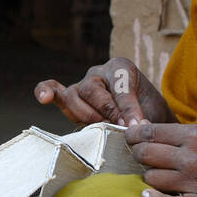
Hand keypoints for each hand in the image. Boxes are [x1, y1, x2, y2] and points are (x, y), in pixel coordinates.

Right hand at [34, 57, 175, 126]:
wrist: (141, 122)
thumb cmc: (148, 116)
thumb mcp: (153, 114)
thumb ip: (143, 119)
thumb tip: (134, 128)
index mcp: (121, 68)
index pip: (121, 86)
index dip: (128, 108)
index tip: (135, 126)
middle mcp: (98, 73)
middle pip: (92, 90)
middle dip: (105, 112)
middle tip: (119, 129)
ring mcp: (81, 86)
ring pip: (73, 97)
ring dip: (86, 116)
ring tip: (102, 129)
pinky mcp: (69, 100)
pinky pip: (53, 90)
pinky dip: (45, 92)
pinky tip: (43, 98)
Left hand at [124, 121, 196, 196]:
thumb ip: (181, 135)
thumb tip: (145, 133)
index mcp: (196, 136)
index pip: (148, 133)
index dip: (133, 136)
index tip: (130, 139)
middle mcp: (193, 157)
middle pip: (145, 155)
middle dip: (139, 155)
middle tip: (143, 158)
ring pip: (152, 179)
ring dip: (151, 178)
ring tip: (161, 176)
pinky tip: (150, 196)